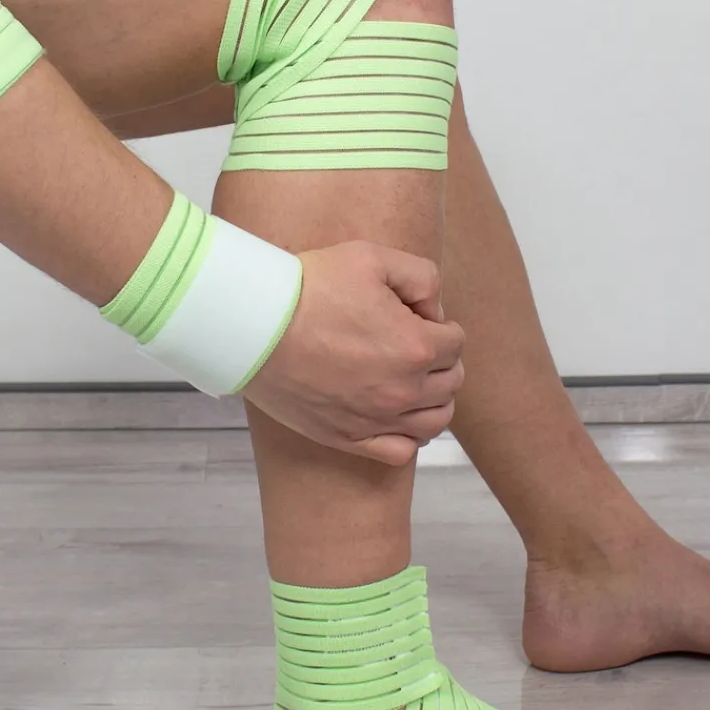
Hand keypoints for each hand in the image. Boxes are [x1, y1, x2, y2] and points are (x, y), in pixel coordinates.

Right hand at [243, 241, 465, 464]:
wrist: (254, 324)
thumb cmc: (309, 287)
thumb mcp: (372, 257)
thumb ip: (421, 277)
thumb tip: (435, 311)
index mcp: (416, 346)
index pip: (455, 342)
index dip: (439, 324)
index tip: (415, 316)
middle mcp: (403, 389)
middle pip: (450, 382)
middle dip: (441, 360)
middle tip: (415, 343)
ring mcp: (376, 418)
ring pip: (434, 422)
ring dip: (434, 400)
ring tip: (414, 381)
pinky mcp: (348, 436)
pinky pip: (400, 451)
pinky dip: (409, 436)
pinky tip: (396, 415)